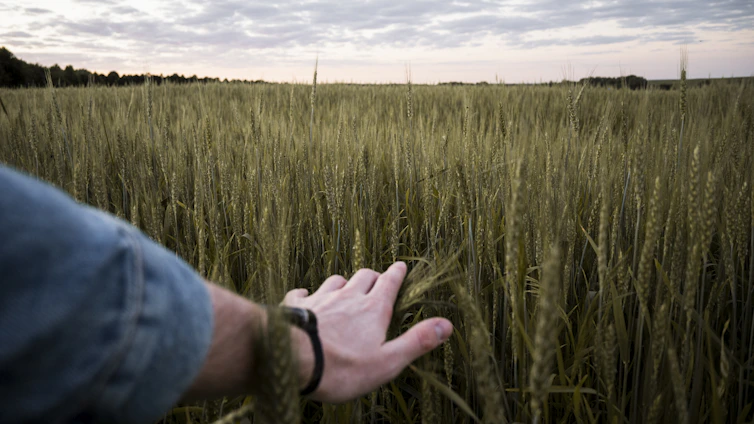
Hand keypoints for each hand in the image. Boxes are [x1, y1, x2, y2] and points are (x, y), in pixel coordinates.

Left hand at [282, 262, 452, 402]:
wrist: (292, 361)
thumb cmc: (343, 367)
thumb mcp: (388, 361)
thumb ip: (416, 341)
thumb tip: (446, 325)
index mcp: (373, 309)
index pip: (389, 282)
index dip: (397, 273)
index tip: (401, 266)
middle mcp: (348, 296)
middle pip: (364, 276)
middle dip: (373, 276)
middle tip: (377, 279)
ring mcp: (320, 298)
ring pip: (336, 280)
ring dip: (344, 283)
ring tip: (347, 288)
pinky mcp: (296, 306)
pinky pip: (303, 293)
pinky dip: (308, 294)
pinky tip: (307, 296)